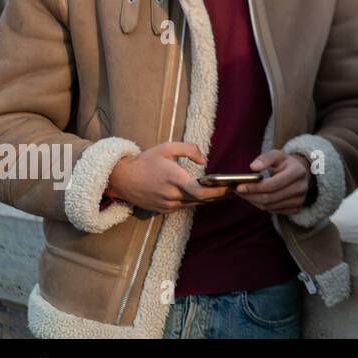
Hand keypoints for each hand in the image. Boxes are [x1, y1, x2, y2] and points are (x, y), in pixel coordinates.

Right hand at [106, 141, 231, 212]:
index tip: (231, 186)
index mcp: (174, 178)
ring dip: (209, 199)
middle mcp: (171, 195)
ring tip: (226, 192)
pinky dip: (195, 201)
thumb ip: (189, 149)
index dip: (218, 191)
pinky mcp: (163, 210)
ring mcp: (167, 205)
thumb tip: (204, 161)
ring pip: (194, 204)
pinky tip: (207, 196)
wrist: (121, 179)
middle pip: (202, 199)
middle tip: (235, 189)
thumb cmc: (146, 160)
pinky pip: (184, 206)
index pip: (201, 192)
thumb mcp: (167, 147)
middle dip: (219, 195)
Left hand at [235, 150, 311, 215]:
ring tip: (244, 193)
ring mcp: (300, 200)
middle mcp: (301, 187)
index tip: (239, 186)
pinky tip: (256, 198)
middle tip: (237, 191)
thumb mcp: (277, 155)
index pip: (273, 184)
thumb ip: (265, 158)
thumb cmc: (285, 163)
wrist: (300, 173)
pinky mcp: (296, 208)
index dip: (255, 187)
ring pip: (270, 206)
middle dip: (251, 195)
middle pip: (270, 198)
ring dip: (254, 201)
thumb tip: (253, 167)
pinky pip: (274, 210)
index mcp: (297, 171)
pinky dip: (262, 205)